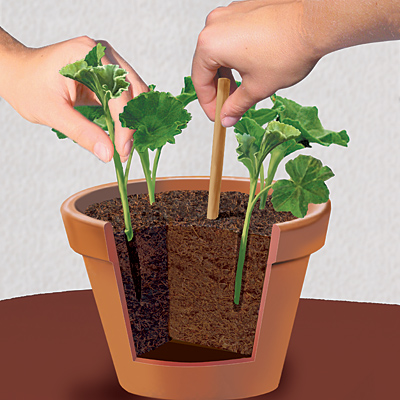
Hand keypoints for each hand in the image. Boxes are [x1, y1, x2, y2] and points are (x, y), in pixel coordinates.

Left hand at [1, 35, 147, 161]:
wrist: (17, 73)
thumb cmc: (28, 87)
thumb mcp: (53, 113)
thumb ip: (82, 132)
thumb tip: (108, 154)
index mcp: (87, 55)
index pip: (119, 93)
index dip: (124, 124)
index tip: (123, 149)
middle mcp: (102, 53)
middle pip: (134, 88)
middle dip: (133, 121)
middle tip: (125, 149)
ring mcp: (106, 60)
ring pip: (135, 91)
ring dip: (132, 117)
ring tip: (123, 142)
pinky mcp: (107, 72)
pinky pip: (126, 93)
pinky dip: (126, 113)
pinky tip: (120, 130)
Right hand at [191, 0, 319, 126]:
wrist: (315, 23)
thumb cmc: (288, 49)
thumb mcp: (257, 88)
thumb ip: (236, 106)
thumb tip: (227, 117)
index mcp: (211, 44)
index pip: (199, 80)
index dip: (208, 104)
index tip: (218, 115)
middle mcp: (216, 24)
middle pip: (207, 65)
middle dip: (218, 89)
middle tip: (229, 106)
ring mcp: (230, 14)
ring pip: (220, 51)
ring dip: (227, 73)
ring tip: (242, 89)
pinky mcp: (244, 10)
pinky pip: (231, 38)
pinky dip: (236, 57)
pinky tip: (250, 69)